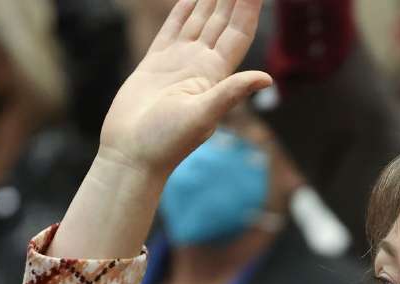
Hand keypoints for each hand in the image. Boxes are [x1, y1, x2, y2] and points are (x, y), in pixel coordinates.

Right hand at [98, 0, 271, 175]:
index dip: (249, 7)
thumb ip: (231, 93)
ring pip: (201, 19)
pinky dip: (183, 9)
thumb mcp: (203, 116)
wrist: (132, 153)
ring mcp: (180, 61)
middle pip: (223, 20)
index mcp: (216, 74)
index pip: (239, 31)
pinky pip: (174, 27)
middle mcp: (202, 64)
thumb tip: (267, 79)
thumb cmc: (166, 142)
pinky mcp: (156, 62)